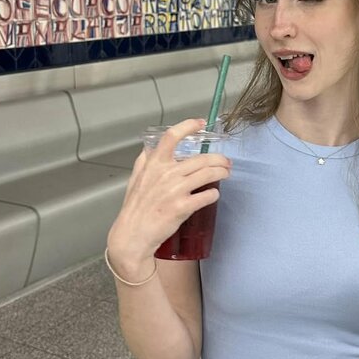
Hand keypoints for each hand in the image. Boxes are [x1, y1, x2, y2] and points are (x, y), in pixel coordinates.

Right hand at [107, 117, 231, 271]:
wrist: (132, 235)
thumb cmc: (135, 208)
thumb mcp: (135, 179)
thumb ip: (144, 162)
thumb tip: (150, 149)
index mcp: (154, 164)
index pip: (171, 137)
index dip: (188, 126)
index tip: (200, 123)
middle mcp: (165, 174)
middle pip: (201, 158)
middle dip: (219, 159)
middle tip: (226, 162)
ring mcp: (175, 191)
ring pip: (208, 174)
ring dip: (222, 173)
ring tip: (226, 174)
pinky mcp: (182, 207)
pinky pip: (207, 195)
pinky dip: (214, 194)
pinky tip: (214, 194)